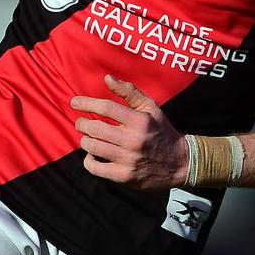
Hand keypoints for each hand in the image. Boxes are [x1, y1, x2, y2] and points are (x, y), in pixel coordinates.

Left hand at [71, 74, 188, 190]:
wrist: (180, 163)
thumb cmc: (161, 130)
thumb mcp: (150, 107)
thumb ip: (129, 91)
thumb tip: (107, 78)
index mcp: (140, 121)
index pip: (106, 108)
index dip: (86, 103)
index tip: (74, 102)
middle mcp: (133, 140)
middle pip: (95, 129)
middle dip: (82, 124)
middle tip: (81, 123)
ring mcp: (128, 160)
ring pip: (93, 147)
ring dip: (84, 140)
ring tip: (87, 137)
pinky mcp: (124, 176)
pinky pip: (95, 168)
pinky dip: (88, 160)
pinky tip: (92, 155)